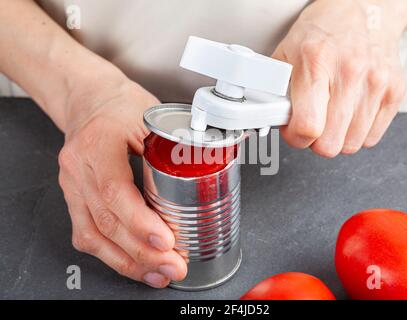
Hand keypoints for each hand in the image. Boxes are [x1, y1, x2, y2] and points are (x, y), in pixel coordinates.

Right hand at [58, 74, 186, 287]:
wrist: (90, 100)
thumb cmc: (121, 105)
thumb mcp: (150, 116)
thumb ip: (177, 143)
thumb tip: (220, 159)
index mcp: (98, 142)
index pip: (115, 191)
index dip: (141, 222)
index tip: (167, 242)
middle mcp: (79, 168)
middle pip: (107, 221)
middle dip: (143, 252)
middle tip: (174, 266)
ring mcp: (72, 186)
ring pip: (94, 235)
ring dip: (128, 261)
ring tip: (159, 274)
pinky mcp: (74, 198)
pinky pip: (87, 234)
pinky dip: (112, 255)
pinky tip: (134, 265)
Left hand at [273, 0, 406, 156]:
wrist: (364, 10)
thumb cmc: (324, 32)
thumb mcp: (287, 53)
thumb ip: (277, 89)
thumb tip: (271, 118)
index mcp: (316, 63)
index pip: (307, 126)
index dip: (296, 137)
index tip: (294, 130)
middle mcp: (350, 73)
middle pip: (330, 144)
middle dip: (316, 141)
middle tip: (313, 124)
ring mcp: (376, 83)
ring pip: (352, 145)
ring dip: (337, 137)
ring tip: (331, 115)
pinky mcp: (395, 92)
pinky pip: (372, 138)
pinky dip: (358, 133)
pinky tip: (350, 113)